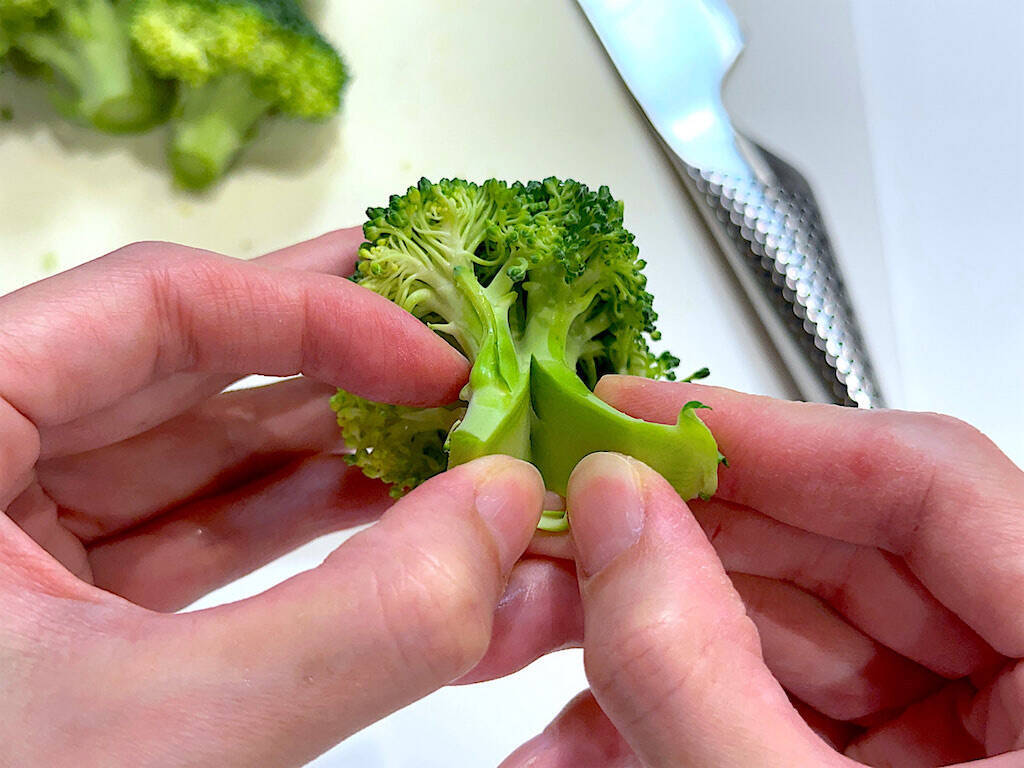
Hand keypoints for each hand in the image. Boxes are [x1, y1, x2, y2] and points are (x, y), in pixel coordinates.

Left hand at [0, 232, 545, 764]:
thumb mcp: (162, 739)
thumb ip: (357, 624)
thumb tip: (507, 510)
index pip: (156, 303)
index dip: (318, 313)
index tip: (444, 360)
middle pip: (194, 363)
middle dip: (349, 369)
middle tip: (473, 358)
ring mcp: (23, 537)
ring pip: (208, 453)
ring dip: (345, 454)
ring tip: (462, 450)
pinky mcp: (67, 608)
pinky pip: (203, 535)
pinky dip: (308, 532)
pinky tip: (403, 529)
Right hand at [479, 377, 1023, 766]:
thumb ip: (699, 674)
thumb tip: (612, 512)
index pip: (926, 479)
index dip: (765, 433)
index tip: (631, 416)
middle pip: (837, 552)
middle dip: (670, 550)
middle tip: (555, 535)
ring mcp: (968, 739)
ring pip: (787, 638)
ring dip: (648, 648)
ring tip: (530, 649)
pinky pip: (778, 712)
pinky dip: (677, 716)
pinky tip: (578, 744)